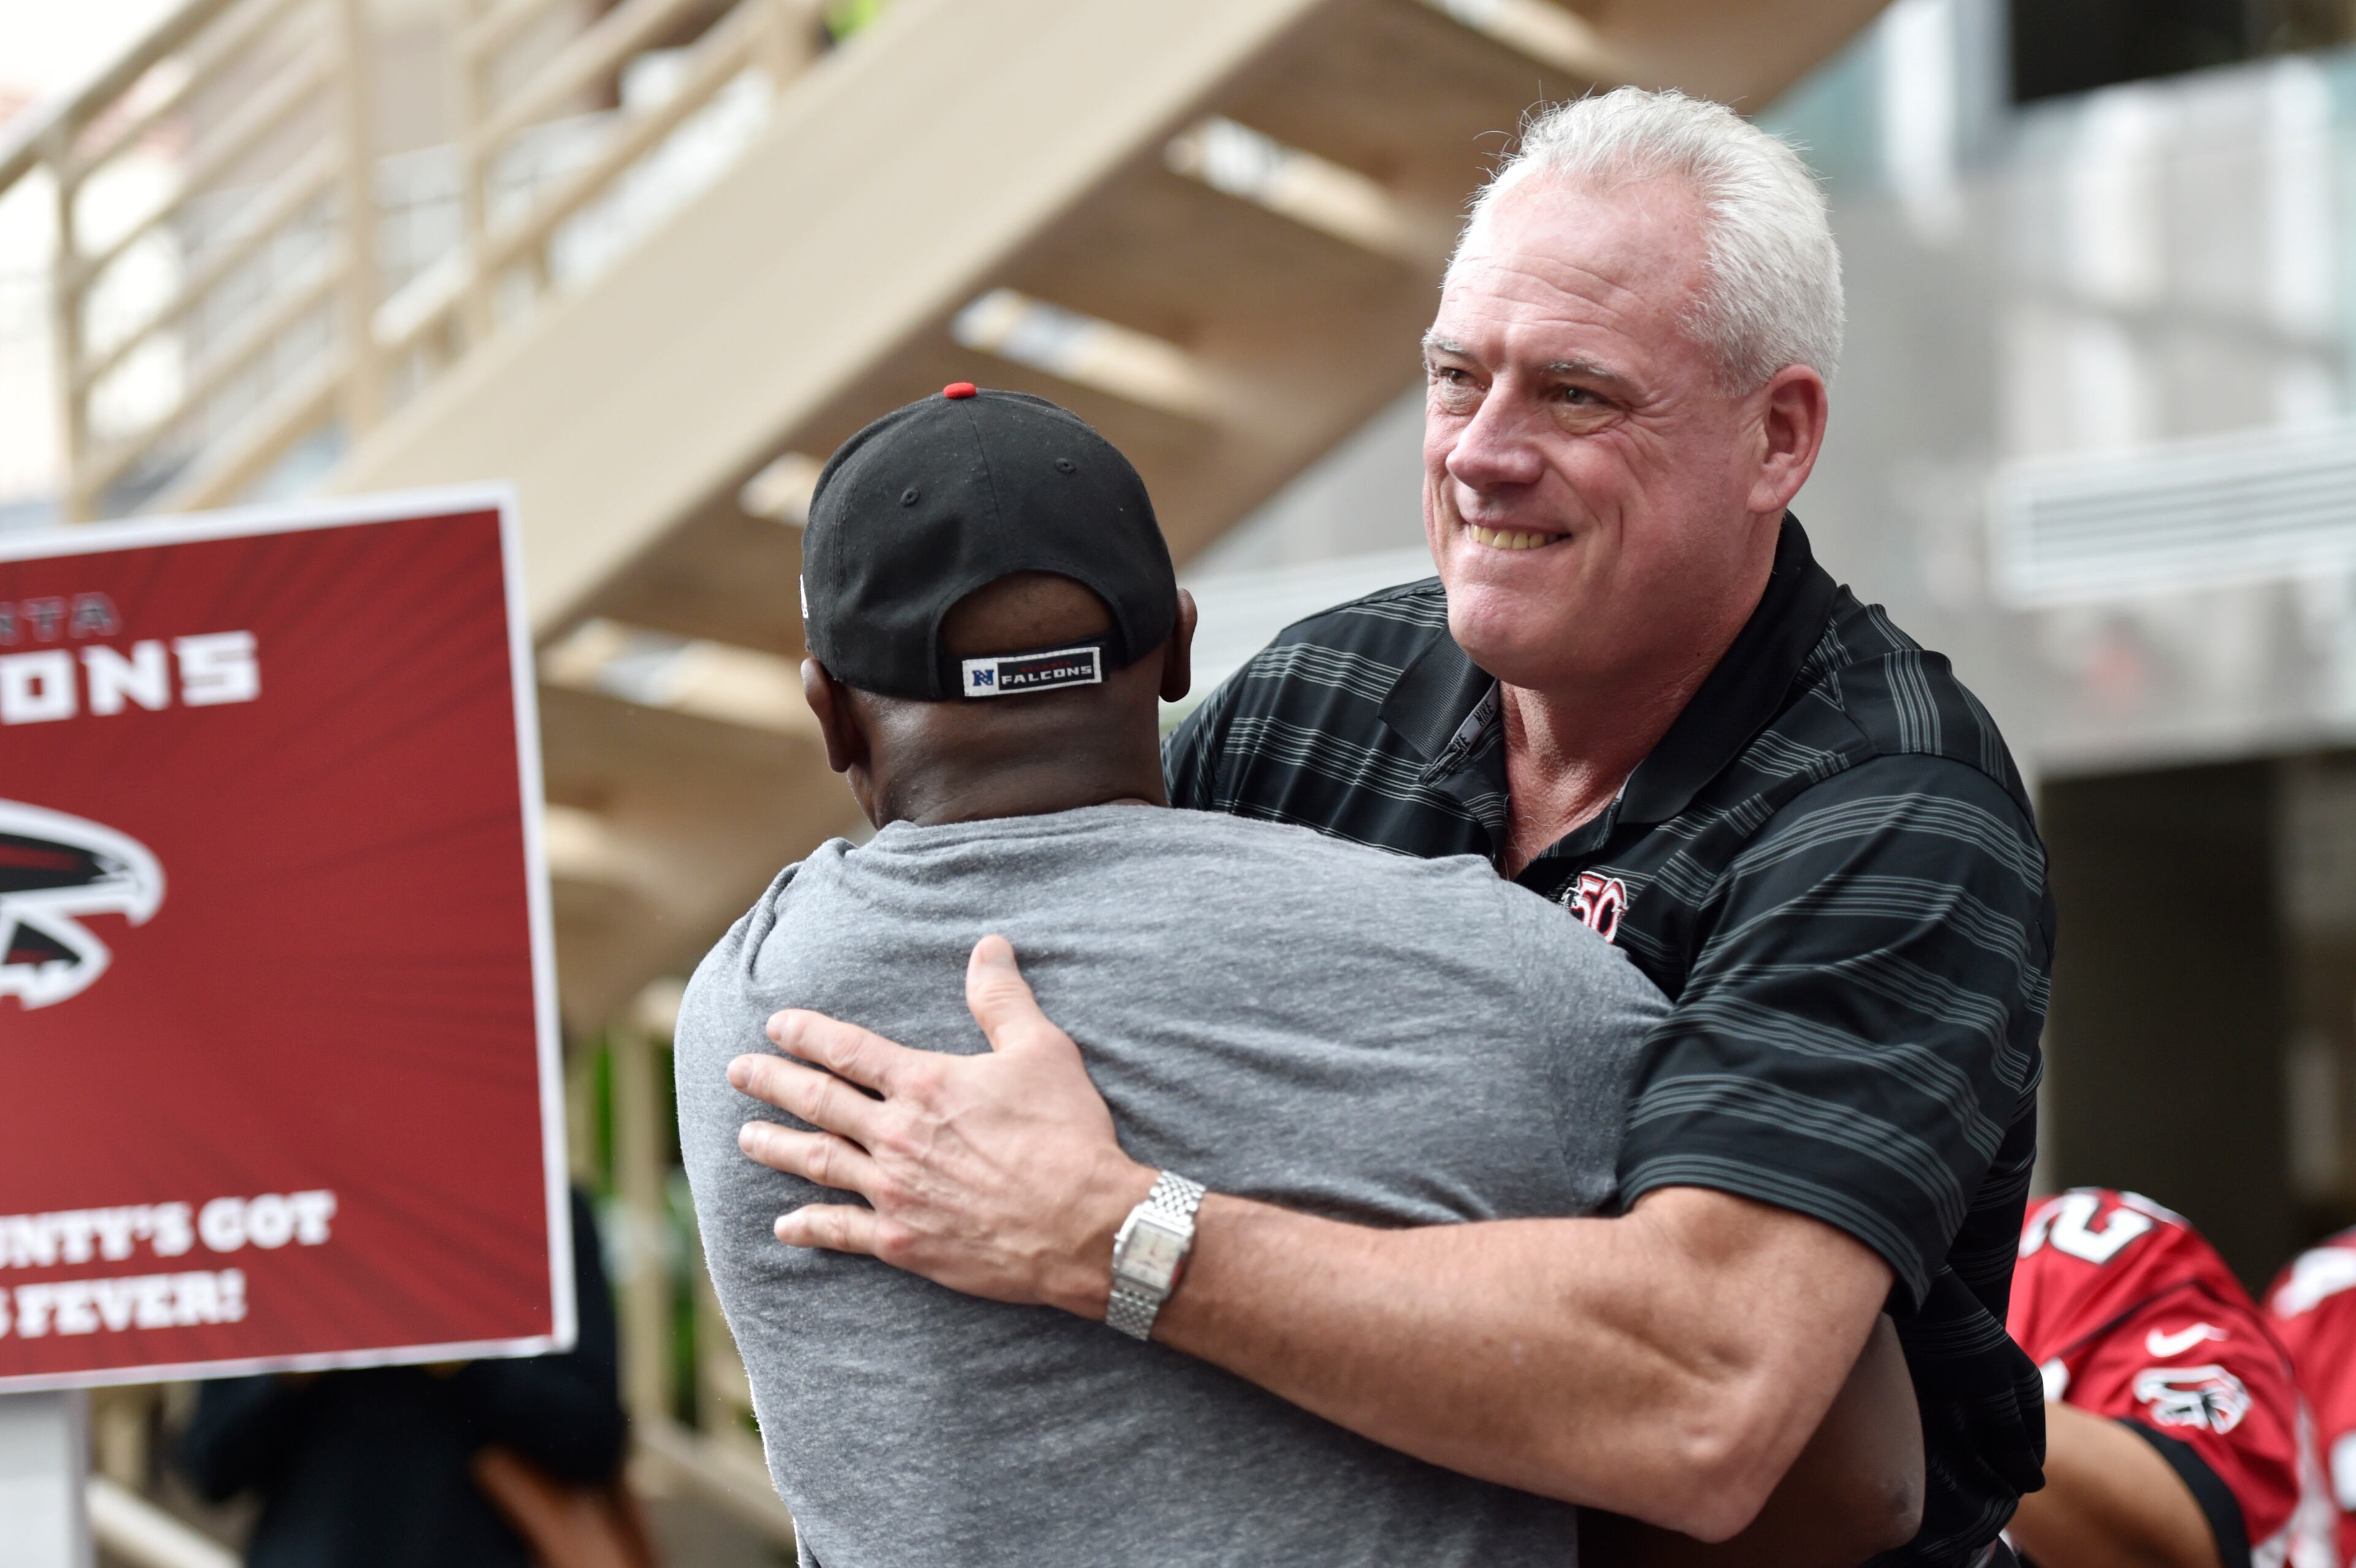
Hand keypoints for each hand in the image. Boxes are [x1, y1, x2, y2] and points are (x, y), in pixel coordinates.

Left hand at [729, 934, 1155, 1315]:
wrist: (1085, 1225)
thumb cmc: (1067, 1134)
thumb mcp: (1042, 1051)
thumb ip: (1003, 999)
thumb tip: (988, 946)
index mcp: (924, 1084)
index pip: (848, 1049)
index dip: (808, 1033)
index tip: (777, 1024)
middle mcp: (897, 1136)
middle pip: (818, 1102)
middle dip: (773, 1082)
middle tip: (736, 1071)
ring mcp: (894, 1192)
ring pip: (818, 1162)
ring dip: (777, 1147)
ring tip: (745, 1137)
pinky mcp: (903, 1243)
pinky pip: (841, 1232)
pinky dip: (808, 1228)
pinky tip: (784, 1225)